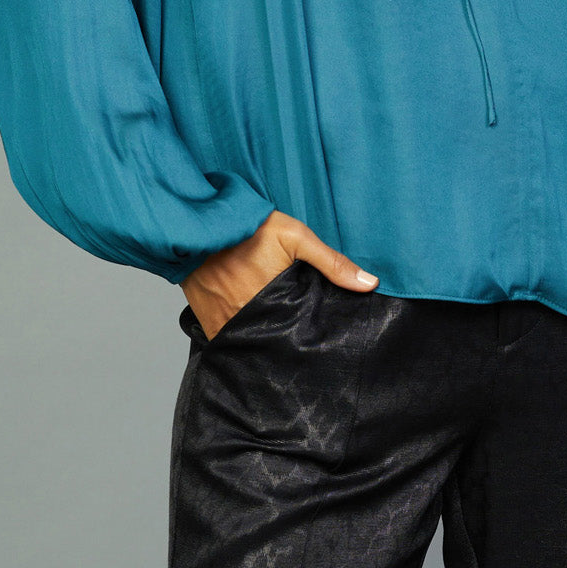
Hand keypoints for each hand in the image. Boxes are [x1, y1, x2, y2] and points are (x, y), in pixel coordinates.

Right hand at [179, 209, 378, 339]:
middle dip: (291, 340)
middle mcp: (251, 322)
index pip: (303, 333)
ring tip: (279, 332)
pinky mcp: (210, 325)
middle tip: (301, 335)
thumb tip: (370, 284)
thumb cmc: (247, 228)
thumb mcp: (295, 236)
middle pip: (278, 342)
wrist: (196, 224)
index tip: (324, 335)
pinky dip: (243, 336)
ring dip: (266, 338)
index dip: (314, 334)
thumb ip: (332, 262)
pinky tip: (252, 325)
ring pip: (255, 343)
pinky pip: (231, 340)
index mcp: (276, 304)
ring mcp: (227, 327)